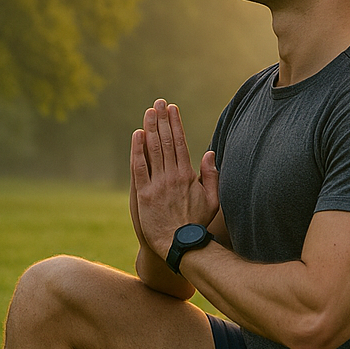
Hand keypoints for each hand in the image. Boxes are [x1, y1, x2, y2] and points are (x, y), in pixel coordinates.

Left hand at [130, 99, 218, 256]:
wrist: (180, 245)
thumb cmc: (197, 224)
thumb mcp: (213, 200)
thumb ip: (212, 176)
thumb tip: (209, 154)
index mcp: (188, 176)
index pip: (180, 143)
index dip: (175, 124)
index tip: (172, 109)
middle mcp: (172, 176)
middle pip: (165, 142)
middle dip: (162, 120)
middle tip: (158, 103)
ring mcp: (157, 184)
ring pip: (152, 150)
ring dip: (150, 129)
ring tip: (148, 112)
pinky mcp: (143, 194)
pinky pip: (138, 168)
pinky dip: (137, 150)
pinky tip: (136, 135)